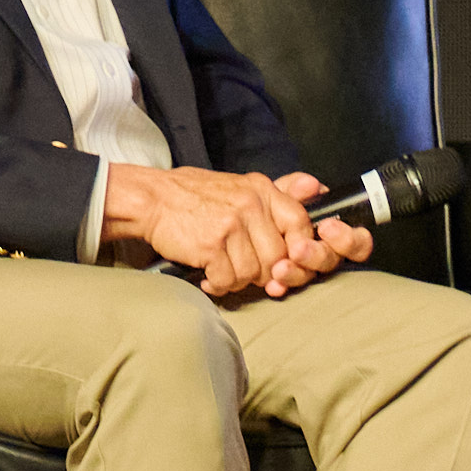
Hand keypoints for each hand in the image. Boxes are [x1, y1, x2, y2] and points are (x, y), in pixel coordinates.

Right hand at [100, 163, 345, 302]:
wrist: (152, 199)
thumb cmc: (196, 197)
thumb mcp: (241, 187)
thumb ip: (280, 191)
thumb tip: (317, 186)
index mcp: (262, 190)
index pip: (301, 223)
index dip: (299, 250)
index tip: (286, 262)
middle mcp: (251, 205)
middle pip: (278, 258)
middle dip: (263, 273)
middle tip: (242, 269)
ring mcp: (231, 225)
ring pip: (254, 274)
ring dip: (237, 280)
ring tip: (221, 270)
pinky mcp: (212, 245)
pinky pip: (229, 281)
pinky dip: (218, 285)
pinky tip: (208, 275)